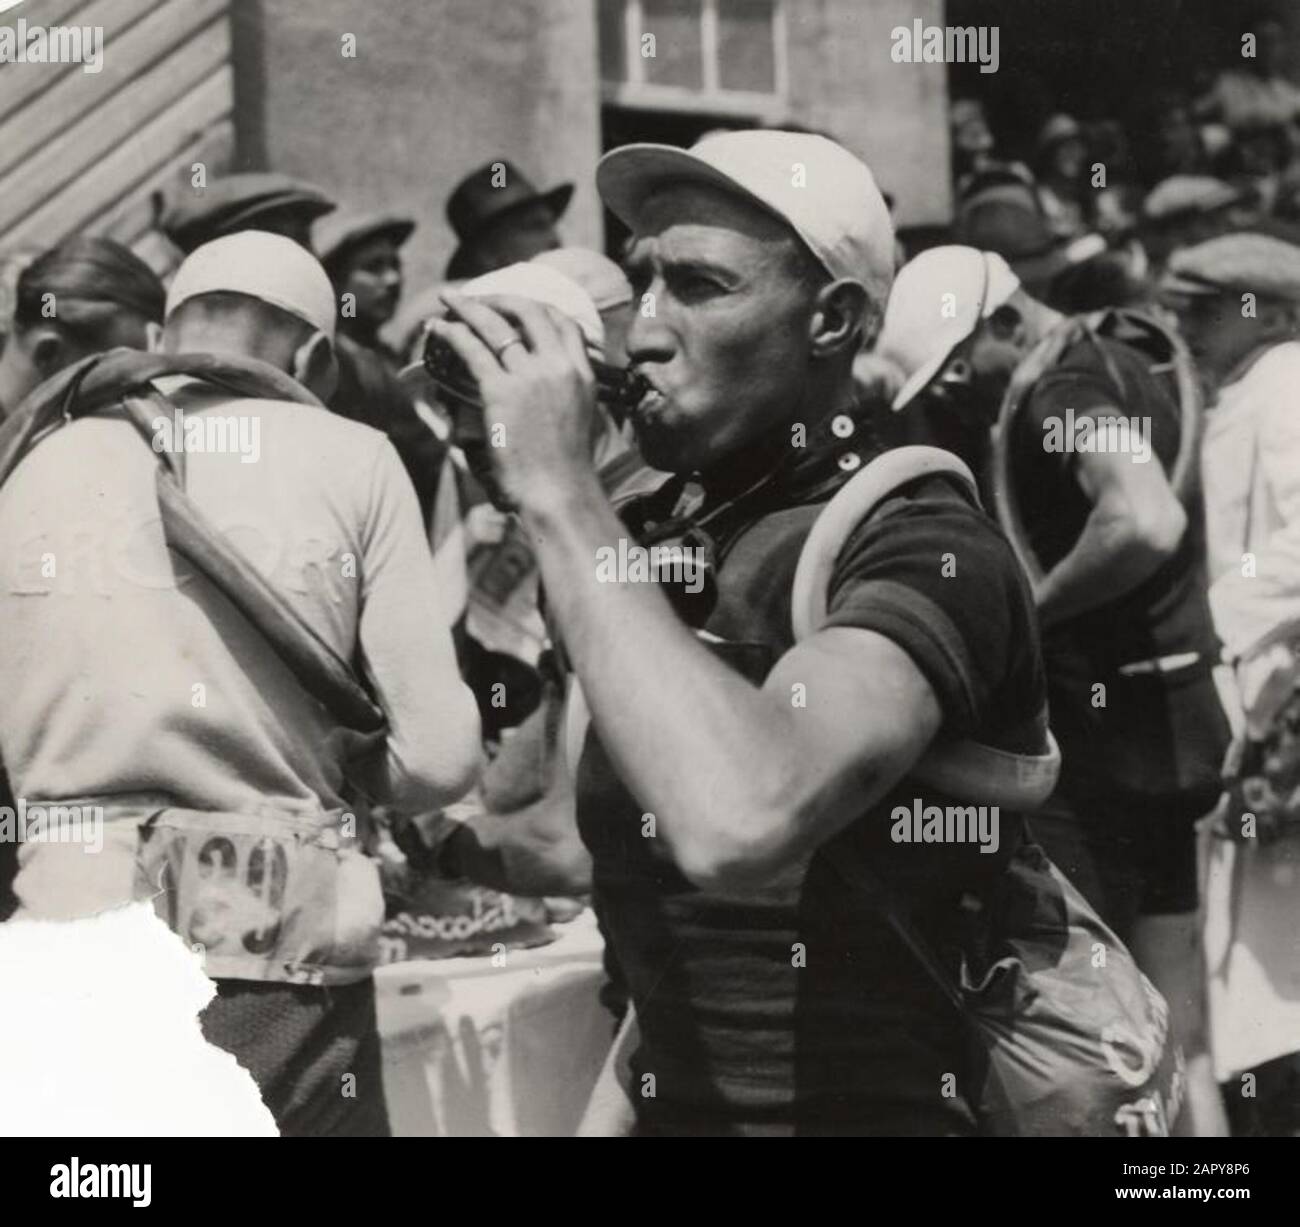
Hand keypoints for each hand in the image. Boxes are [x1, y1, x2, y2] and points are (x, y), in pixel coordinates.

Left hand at [428, 292, 600, 513]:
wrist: (558, 494)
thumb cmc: (564, 472)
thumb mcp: (578, 422)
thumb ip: (564, 396)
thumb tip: (540, 391)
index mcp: (582, 375)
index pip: (565, 323)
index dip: (538, 307)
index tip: (515, 306)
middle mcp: (559, 367)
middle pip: (530, 311)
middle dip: (500, 298)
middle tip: (477, 298)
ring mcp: (531, 377)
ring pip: (496, 325)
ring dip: (469, 306)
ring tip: (448, 299)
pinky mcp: (501, 392)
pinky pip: (473, 349)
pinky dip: (452, 333)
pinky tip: (438, 329)